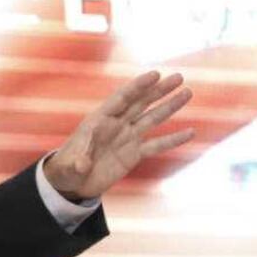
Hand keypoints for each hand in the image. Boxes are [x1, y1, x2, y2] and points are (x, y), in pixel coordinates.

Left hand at [43, 71, 194, 200]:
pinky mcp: (134, 154)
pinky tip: (190, 132)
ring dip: (170, 106)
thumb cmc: (66, 169)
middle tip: (179, 77)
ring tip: (188, 92)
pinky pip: (156, 145)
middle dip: (160, 89)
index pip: (122, 98)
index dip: (138, 86)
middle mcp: (117, 124)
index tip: (155, 74)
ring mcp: (127, 137)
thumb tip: (82, 164)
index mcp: (100, 120)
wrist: (72, 182)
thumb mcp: (68, 166)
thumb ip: (77, 162)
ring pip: (152, 118)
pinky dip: (173, 140)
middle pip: (142, 102)